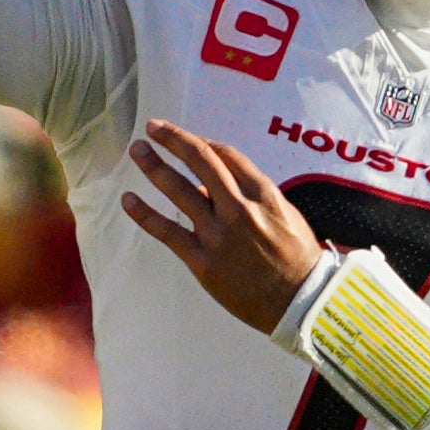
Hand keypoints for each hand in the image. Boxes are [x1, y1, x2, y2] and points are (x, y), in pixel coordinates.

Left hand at [120, 121, 326, 336]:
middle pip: (199, 162)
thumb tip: (212, 186)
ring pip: (179, 190)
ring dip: (154, 166)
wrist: (301, 301)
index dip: (199, 141)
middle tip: (153, 127)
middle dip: (173, 140)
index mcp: (263, 193)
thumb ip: (251, 196)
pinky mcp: (202, 261)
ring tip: (137, 151)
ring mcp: (218, 234)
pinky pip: (167, 232)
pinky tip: (129, 200)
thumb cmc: (297, 258)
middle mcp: (238, 208)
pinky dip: (145, 214)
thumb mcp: (285, 215)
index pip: (224, 155)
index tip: (183, 136)